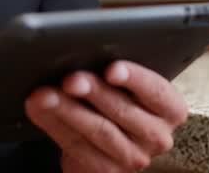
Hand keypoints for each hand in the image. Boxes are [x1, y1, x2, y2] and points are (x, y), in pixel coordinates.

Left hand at [25, 61, 187, 171]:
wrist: (108, 144)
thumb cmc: (120, 100)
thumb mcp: (129, 86)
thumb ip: (118, 70)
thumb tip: (87, 47)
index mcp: (170, 108)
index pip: (156, 91)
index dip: (135, 78)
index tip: (112, 68)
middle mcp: (157, 136)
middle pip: (123, 111)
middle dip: (93, 92)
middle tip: (70, 78)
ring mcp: (133, 157)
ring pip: (98, 130)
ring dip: (67, 110)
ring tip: (45, 93)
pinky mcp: (106, 170)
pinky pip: (76, 145)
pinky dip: (53, 124)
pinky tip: (38, 108)